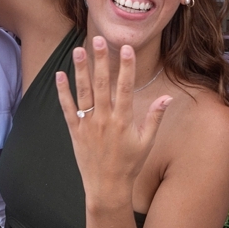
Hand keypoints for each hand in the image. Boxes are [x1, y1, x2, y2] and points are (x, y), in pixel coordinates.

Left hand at [55, 36, 171, 206]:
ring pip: (84, 92)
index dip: (126, 67)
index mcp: (124, 120)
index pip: (125, 88)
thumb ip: (155, 117)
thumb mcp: (146, 142)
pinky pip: (67, 108)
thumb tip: (167, 97)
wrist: (107, 187)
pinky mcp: (75, 131)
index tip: (126, 49)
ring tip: (79, 50)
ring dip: (81, 70)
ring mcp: (88, 124)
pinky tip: (60, 74)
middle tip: (98, 39)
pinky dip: (63, 91)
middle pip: (102, 84)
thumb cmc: (130, 164)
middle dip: (101, 60)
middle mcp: (105, 119)